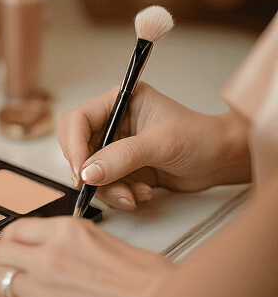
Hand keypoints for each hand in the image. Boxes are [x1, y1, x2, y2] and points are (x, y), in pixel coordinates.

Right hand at [58, 82, 250, 209]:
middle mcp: (115, 122)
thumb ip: (122, 157)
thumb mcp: (159, 144)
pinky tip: (144, 193)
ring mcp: (120, 147)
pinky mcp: (127, 169)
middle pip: (80, 149)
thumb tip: (89, 172)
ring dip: (111, 189)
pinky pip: (109, 186)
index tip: (81, 172)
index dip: (74, 145)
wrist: (221, 160)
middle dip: (91, 173)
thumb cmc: (198, 137)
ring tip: (135, 195)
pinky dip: (122, 195)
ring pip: (94, 172)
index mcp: (119, 101)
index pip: (78, 120)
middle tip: (98, 188)